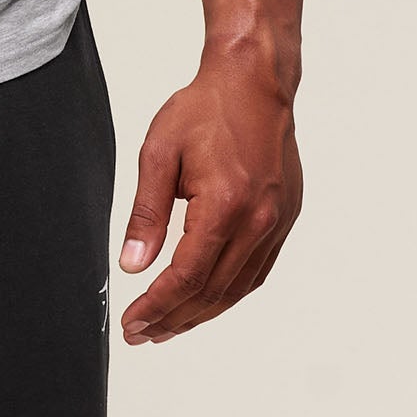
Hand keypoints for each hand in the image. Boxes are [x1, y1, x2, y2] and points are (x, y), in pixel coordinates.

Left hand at [115, 43, 302, 344]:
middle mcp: (257, 222)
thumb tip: (132, 263)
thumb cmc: (206, 109)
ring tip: (168, 326)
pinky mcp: (284, 220)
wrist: (254, 84)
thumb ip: (146, 213)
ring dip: (201, 313)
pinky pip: (256, 272)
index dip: (157, 306)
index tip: (132, 323)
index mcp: (226, 205)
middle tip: (142, 333)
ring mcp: (276, 224)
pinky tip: (206, 299)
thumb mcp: (160, 152)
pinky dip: (228, 293)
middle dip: (174, 319)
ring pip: (237, 289)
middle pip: (213, 292)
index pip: (187, 276)